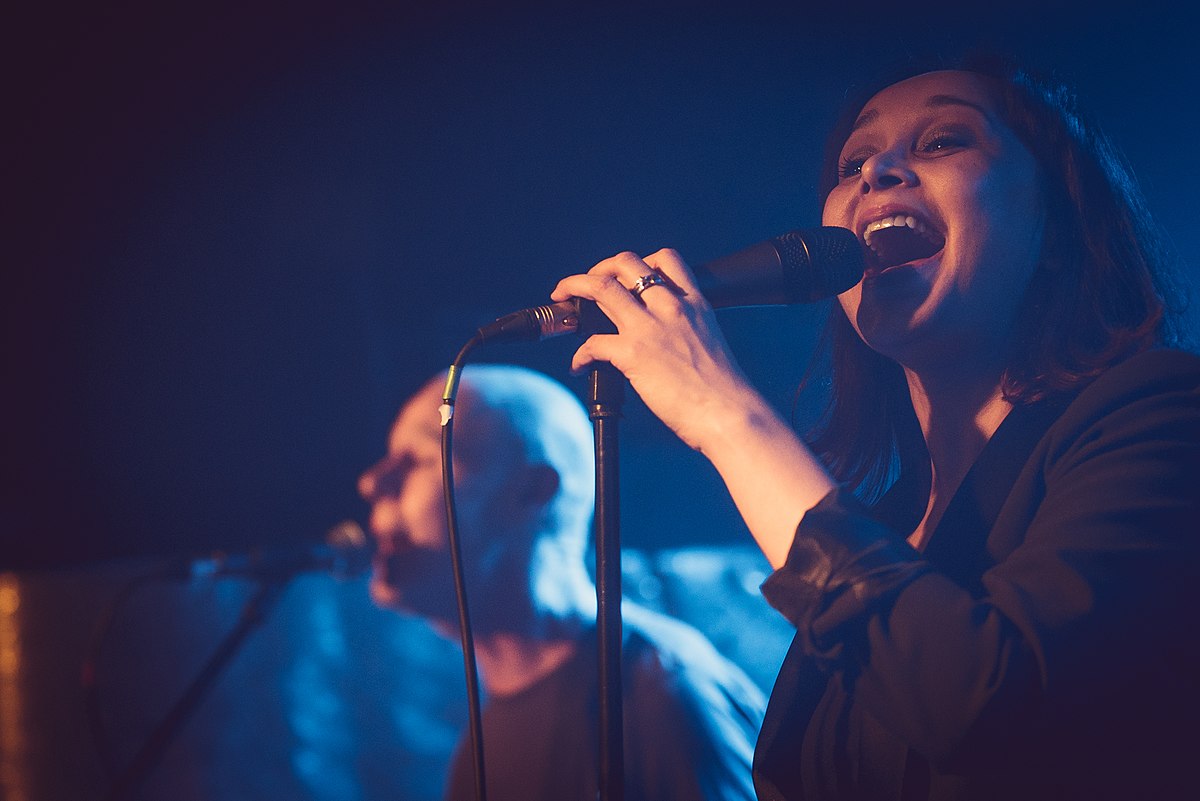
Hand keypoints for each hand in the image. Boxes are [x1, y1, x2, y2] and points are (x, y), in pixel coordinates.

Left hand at [551, 248, 756, 453]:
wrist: (731, 414)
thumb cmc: (725, 391)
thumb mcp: (710, 343)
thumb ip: (686, 332)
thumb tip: (664, 344)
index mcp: (695, 304)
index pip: (665, 259)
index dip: (639, 261)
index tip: (625, 276)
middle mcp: (671, 308)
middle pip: (626, 264)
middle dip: (599, 268)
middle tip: (587, 284)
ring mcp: (650, 329)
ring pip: (601, 288)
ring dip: (574, 287)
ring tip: (562, 298)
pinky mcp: (633, 354)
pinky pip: (592, 343)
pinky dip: (579, 354)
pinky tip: (579, 365)